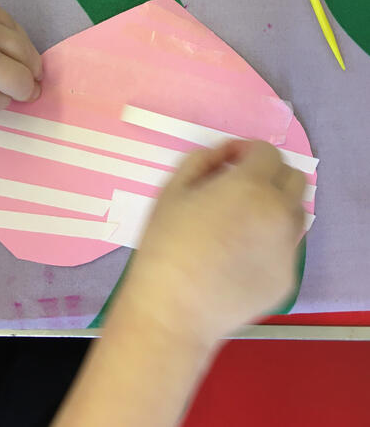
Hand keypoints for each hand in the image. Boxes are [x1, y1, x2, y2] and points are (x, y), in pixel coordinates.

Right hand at [128, 141, 304, 344]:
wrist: (172, 308)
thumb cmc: (165, 244)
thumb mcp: (172, 190)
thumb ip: (203, 160)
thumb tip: (227, 153)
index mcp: (249, 187)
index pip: (268, 152)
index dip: (247, 151)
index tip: (228, 163)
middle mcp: (279, 213)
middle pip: (293, 179)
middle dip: (269, 174)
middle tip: (240, 189)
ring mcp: (288, 248)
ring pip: (295, 213)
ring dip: (275, 206)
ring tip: (241, 224)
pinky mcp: (288, 278)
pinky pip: (286, 248)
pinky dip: (268, 242)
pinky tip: (238, 258)